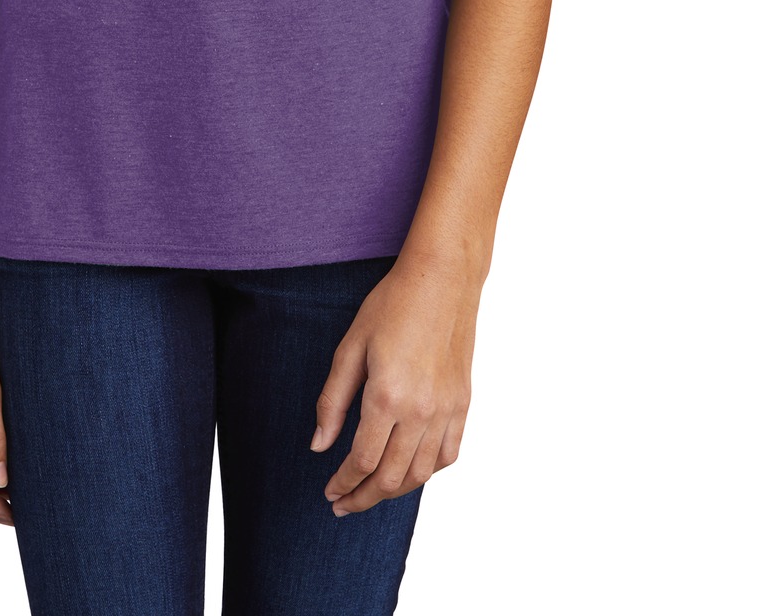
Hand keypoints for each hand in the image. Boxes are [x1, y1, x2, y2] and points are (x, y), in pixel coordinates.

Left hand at [310, 253, 479, 515]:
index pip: (362, 460)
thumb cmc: (392, 304)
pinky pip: (448, 454)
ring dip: (395, 490)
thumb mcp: (350, 347)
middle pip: (392, 477)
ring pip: (422, 473)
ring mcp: (447, 409)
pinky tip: (410, 470)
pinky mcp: (463, 403)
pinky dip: (428, 472)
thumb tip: (319, 444)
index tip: (329, 492)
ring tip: (373, 491)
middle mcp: (421, 410)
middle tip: (344, 503)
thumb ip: (333, 400)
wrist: (442, 279)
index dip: (343, 483)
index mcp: (387, 396)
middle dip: (364, 497)